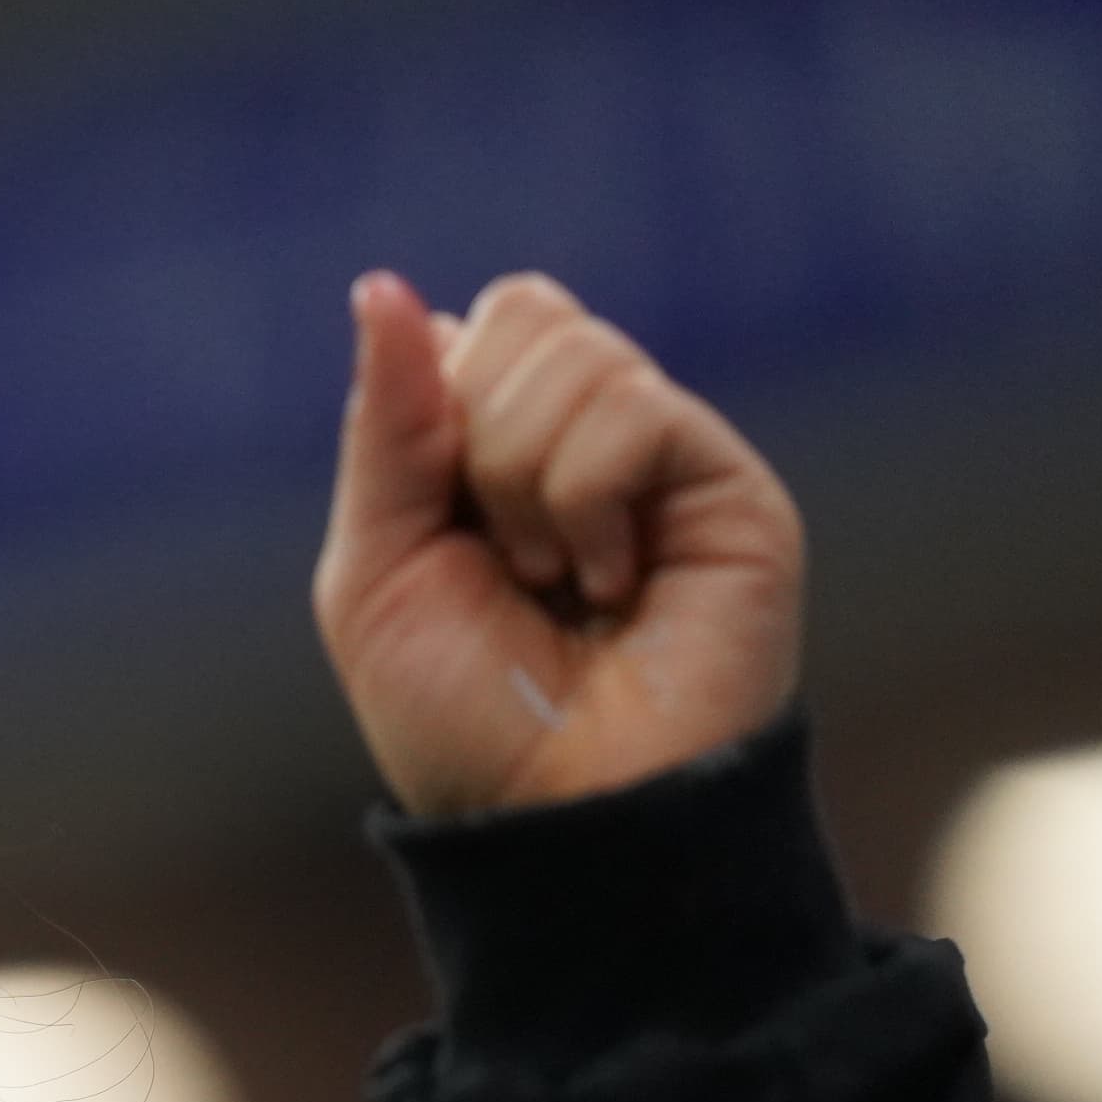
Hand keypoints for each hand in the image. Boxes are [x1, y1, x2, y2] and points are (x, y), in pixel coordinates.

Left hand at [311, 272, 802, 818]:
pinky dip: (587, 502)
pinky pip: (631, 406)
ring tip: (553, 583)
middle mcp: (586, 439)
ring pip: (574, 351)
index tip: (435, 517)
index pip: (463, 332)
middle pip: (521, 313)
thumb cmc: (463, 715)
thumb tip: (381, 287)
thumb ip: (386, 425)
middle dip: (476, 439)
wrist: (558, 813)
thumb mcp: (376, 568)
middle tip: (500, 559)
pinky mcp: (725, 484)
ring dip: (527, 484)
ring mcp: (662, 457)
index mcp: (498, 449)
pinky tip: (610, 586)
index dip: (431, 408)